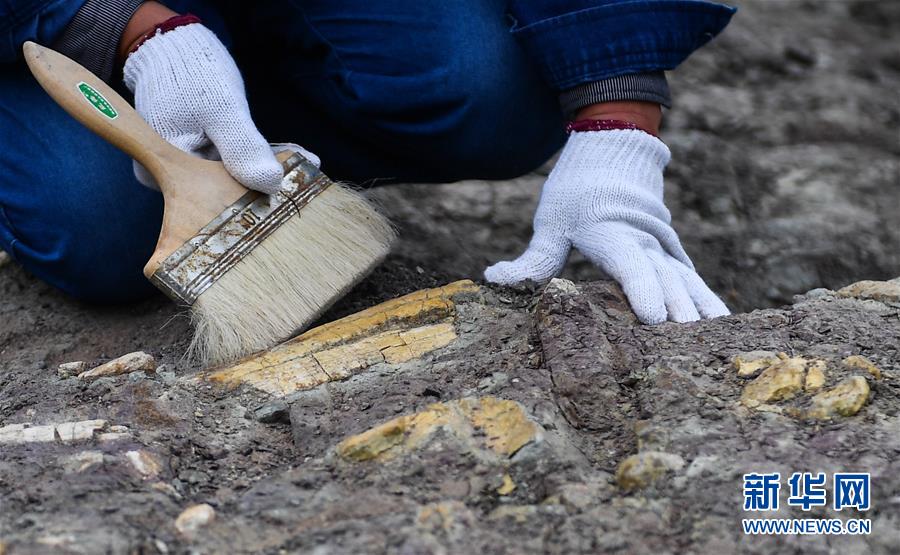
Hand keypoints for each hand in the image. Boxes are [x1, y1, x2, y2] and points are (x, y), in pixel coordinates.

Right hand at [123, 21, 299, 193]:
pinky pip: (233, 160)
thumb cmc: (192, 74)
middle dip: (267, 179)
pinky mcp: (201, 153)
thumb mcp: (222, 110)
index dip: (256, 193)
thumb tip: (270, 185)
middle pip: (226, 188)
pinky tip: (294, 155)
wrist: (175, 46)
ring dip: (268, 167)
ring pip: (233, 174)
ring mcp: (186, 165)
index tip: (294, 186)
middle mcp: (171, 176)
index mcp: (166, 171)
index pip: (216, 196)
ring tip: (308, 163)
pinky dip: (259, 156)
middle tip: (308, 173)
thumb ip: (242, 147)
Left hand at [484, 129, 729, 323]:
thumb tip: (494, 278)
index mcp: (613, 234)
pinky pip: (690, 276)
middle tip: (691, 344)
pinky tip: (718, 319)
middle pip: (666, 279)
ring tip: (716, 335)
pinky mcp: (669, 249)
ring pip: (685, 278)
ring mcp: (661, 244)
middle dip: (679, 311)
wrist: (613, 150)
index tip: (655, 318)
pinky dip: (704, 296)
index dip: (642, 291)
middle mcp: (644, 241)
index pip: (632, 266)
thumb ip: (532, 258)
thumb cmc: (577, 189)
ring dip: (700, 306)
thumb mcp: (551, 222)